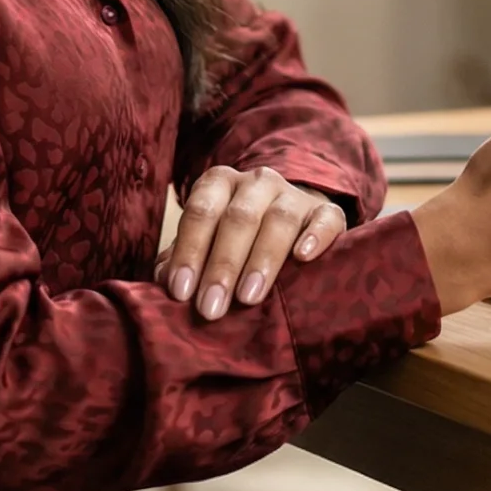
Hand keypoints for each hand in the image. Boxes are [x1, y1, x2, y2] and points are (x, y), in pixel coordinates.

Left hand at [159, 168, 347, 320]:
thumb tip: (163, 282)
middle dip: (222, 265)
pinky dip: (316, 236)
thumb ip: (183, 258)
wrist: (291, 220)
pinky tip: (304, 257)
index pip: (201, 212)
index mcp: (220, 183)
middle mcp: (256, 182)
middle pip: (238, 218)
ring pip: (279, 219)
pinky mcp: (327, 211)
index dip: (189, 252)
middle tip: (211, 308)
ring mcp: (294, 194)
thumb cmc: (237, 238)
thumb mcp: (207, 241)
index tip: (181, 293)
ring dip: (262, 259)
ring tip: (248, 298)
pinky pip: (325, 218)